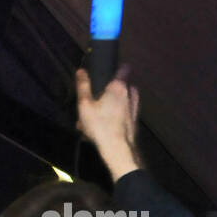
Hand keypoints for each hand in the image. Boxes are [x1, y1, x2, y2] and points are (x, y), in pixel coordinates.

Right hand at [76, 66, 140, 181]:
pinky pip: (124, 112)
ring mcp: (135, 105)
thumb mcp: (85, 105)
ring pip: (122, 100)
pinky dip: (115, 116)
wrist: (118, 148)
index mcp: (119, 86)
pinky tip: (103, 127)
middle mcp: (130, 92)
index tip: (107, 74)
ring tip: (96, 118)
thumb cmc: (100, 125)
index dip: (116, 68)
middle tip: (94, 104)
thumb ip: (83, 86)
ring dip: (111, 105)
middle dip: (108, 92)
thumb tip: (81, 70)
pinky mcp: (135, 118)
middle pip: (120, 86)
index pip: (124, 68)